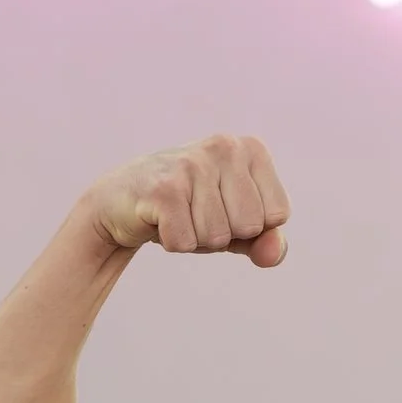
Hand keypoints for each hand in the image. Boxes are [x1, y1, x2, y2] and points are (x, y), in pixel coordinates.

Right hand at [89, 134, 288, 267]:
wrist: (123, 200)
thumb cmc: (189, 209)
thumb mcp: (236, 225)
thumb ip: (266, 241)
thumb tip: (274, 255)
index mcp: (250, 149)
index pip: (277, 215)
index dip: (250, 227)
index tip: (222, 208)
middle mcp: (224, 147)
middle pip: (249, 227)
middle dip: (223, 235)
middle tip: (196, 214)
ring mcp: (192, 165)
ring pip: (217, 238)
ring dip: (195, 239)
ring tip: (178, 215)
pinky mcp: (163, 189)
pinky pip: (185, 243)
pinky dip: (173, 243)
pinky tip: (159, 220)